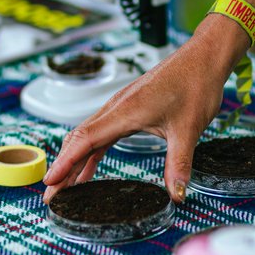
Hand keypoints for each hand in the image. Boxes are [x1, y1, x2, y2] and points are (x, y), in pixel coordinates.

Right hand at [42, 18, 247, 203]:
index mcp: (125, 111)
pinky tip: (88, 170)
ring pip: (88, 136)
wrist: (204, 57)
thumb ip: (179, 164)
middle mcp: (117, 107)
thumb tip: (177, 195)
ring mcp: (121, 107)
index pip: (85, 140)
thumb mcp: (189, 130)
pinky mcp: (128, 108)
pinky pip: (102, 133)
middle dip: (63, 168)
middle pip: (79, 140)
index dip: (66, 163)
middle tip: (51, 197)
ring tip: (64, 187)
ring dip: (74, 161)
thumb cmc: (196, 84)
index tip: (50, 182)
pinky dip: (91, 152)